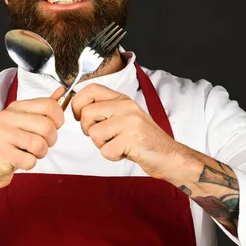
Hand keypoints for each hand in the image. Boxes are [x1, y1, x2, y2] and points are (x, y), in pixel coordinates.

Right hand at [0, 86, 64, 191]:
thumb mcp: (26, 122)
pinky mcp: (0, 152)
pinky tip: (20, 160)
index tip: (54, 127)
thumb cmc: (9, 144)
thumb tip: (62, 91)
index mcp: (16, 107)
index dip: (59, 119)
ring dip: (40, 153)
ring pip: (39, 144)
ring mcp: (2, 134)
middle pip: (47, 126)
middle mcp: (8, 117)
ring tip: (30, 152)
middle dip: (51, 140)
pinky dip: (29, 164)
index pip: (49, 105)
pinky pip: (29, 160)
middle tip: (41, 144)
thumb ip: (44, 108)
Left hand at [71, 83, 185, 181]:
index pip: (90, 89)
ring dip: (102, 145)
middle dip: (88, 130)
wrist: (169, 155)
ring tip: (119, 144)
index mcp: (122, 99)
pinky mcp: (133, 138)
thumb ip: (104, 110)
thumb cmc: (142, 139)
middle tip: (104, 137)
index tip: (78, 116)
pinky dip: (113, 156)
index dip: (77, 103)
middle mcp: (126, 106)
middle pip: (86, 113)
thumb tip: (76, 108)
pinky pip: (106, 151)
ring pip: (94, 133)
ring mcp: (130, 121)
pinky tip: (126, 152)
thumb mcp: (124, 117)